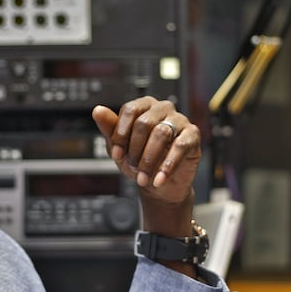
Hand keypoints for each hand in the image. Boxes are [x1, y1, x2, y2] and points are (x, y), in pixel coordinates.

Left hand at [92, 97, 200, 238]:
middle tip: (132, 167)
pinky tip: (158, 180)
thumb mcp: (120, 147)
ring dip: (149, 160)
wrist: (157, 185)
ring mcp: (180, 120)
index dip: (120, 134)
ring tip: (143, 178)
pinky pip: (180, 147)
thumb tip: (97, 110)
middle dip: (135, 150)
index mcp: (144, 106)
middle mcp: (163, 108)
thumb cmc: (138, 161)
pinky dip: (167, 166)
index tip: (116, 155)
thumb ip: (109, 128)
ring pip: (161, 133)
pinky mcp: (193, 135)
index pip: (130, 110)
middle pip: (145, 123)